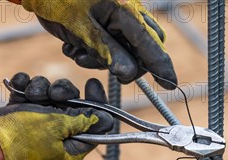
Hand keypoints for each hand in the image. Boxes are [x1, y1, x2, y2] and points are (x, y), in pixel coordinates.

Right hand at [0, 73, 113, 159]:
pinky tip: (19, 86)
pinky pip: (32, 95)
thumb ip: (82, 119)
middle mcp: (59, 140)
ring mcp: (40, 128)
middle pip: (73, 107)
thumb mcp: (57, 125)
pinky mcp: (23, 116)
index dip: (97, 103)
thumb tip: (106, 120)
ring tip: (31, 94)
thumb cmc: (22, 135)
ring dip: (42, 88)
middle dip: (64, 93)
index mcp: (72, 150)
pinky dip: (26, 87)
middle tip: (54, 93)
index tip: (92, 83)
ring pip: (52, 97)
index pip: (96, 126)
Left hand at [20, 0, 177, 88]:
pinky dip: (99, 50)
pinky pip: (115, 41)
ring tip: (79, 54)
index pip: (152, 45)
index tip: (170, 84)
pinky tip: (77, 46)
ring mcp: (120, 14)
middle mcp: (129, 12)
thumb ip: (108, 52)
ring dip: (108, 59)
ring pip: (129, 47)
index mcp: (126, 12)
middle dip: (128, 64)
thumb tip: (130, 73)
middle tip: (105, 69)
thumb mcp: (81, 30)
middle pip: (146, 47)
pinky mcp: (109, 17)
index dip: (161, 66)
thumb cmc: (58, 0)